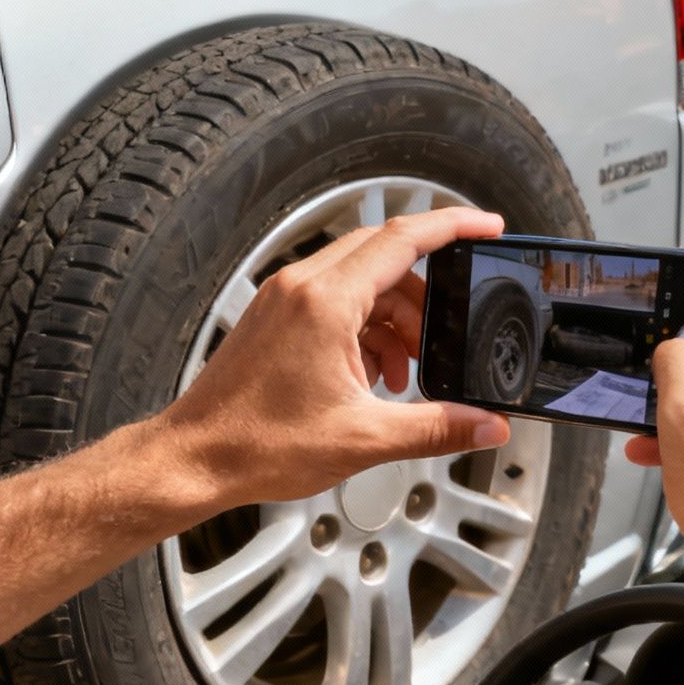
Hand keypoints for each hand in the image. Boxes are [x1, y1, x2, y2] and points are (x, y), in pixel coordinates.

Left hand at [155, 207, 512, 514]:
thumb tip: (486, 425)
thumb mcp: (364, 439)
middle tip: (454, 321)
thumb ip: (437, 428)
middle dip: (428, 291)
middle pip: (386, 256)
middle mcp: (302, 288)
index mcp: (325, 304)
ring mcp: (285, 299)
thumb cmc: (257, 444)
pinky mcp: (277, 316)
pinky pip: (338, 300)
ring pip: (363, 280)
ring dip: (396, 316)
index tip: (487, 226)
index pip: (403, 239)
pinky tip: (375, 374)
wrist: (196, 459)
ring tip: (408, 368)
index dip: (454, 225)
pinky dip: (367, 327)